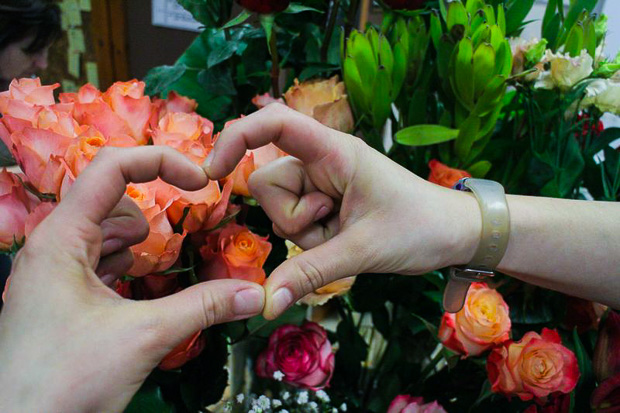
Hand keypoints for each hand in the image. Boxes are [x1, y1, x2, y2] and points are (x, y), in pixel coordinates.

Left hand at [0, 147, 264, 412]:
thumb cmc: (65, 380)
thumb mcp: (144, 337)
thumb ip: (204, 307)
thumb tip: (254, 293)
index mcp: (62, 237)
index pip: (112, 166)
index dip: (162, 161)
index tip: (200, 181)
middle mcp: (53, 246)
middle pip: (112, 199)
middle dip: (152, 215)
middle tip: (183, 234)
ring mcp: (54, 272)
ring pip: (106, 231)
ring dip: (138, 243)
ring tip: (154, 268)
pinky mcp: (60, 296)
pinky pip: (98, 260)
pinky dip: (125, 266)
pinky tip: (136, 290)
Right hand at [204, 104, 480, 318]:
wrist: (455, 235)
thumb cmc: (419, 227)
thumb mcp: (361, 251)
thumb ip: (309, 273)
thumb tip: (266, 302)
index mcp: (334, 151)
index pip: (274, 122)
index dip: (236, 137)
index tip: (212, 171)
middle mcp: (322, 161)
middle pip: (268, 183)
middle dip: (292, 215)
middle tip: (334, 226)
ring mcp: (322, 184)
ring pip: (280, 209)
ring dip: (306, 232)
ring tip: (346, 235)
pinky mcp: (326, 204)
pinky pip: (296, 223)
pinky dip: (312, 240)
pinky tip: (344, 241)